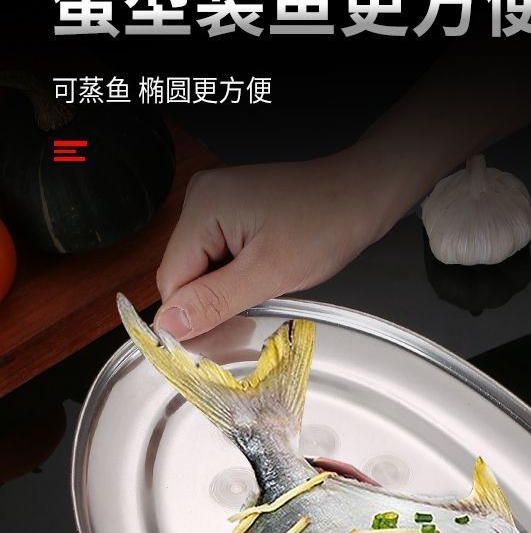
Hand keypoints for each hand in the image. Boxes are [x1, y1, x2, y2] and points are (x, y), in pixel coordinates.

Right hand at [154, 148, 394, 339]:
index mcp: (202, 207)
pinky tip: (265, 271)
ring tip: (266, 283)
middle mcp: (201, 198)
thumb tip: (167, 326)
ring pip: (203, 268)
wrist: (362, 195)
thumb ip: (213, 301)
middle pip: (184, 273)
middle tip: (254, 308)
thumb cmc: (326, 225)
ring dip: (228, 288)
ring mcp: (217, 202)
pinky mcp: (233, 211)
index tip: (220, 337)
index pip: (171, 280)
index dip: (191, 315)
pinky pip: (220, 256)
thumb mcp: (268, 274)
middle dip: (212, 300)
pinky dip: (238, 274)